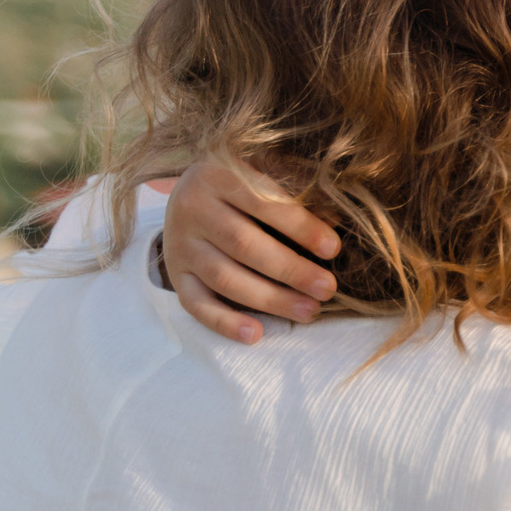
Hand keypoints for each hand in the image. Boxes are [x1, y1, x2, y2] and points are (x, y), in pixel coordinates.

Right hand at [161, 161, 339, 343]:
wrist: (190, 193)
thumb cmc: (244, 186)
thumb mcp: (265, 176)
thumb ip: (297, 194)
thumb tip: (336, 221)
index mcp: (217, 176)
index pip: (263, 204)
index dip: (300, 228)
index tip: (333, 249)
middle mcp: (191, 208)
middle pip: (244, 245)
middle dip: (291, 270)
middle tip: (328, 288)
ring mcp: (179, 244)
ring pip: (224, 278)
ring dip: (270, 299)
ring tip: (310, 311)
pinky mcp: (175, 274)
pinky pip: (196, 304)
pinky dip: (224, 322)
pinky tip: (256, 334)